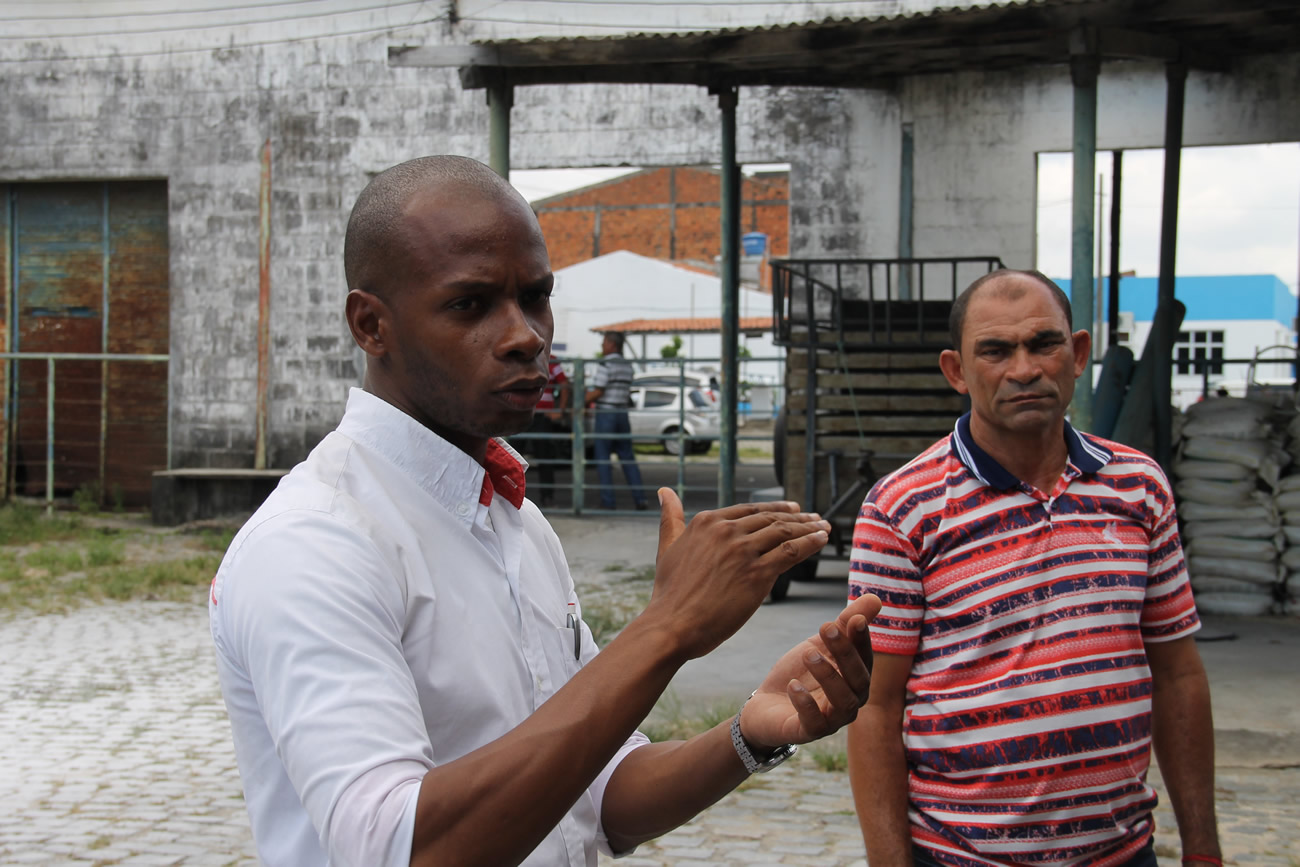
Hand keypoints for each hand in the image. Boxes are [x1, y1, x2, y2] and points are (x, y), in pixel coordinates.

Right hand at [641, 488, 828, 661]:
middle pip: (771, 519)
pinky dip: (810, 543)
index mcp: (706, 522)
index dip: (775, 509)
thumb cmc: (669, 594)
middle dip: (798, 517)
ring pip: (784, 532)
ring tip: (824, 527)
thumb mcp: (667, 547)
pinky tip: (821, 540)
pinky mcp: (756, 573)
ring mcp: (742, 551)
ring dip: (809, 527)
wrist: (672, 626)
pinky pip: (791, 552)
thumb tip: (664, 491)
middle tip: (815, 517)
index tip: (793, 509)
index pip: (750, 510)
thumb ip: (671, 519)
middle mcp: (725, 531)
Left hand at [740, 593, 881, 747]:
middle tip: (826, 628)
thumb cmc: (801, 673)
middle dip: (845, 653)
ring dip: (828, 676)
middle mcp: (850, 702)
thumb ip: (844, 624)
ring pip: (843, 703)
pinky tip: (794, 686)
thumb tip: (875, 597)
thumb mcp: (820, 645)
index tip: (855, 618)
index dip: (862, 639)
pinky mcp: (808, 732)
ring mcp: (831, 720)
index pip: (865, 658)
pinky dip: (806, 704)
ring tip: (808, 654)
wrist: (767, 705)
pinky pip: (814, 723)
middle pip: (858, 680)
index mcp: (856, 679)